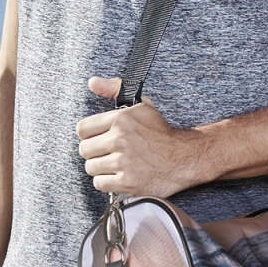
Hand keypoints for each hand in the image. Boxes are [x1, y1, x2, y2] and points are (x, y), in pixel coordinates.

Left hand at [76, 76, 202, 197]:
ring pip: (91, 168)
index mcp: (120, 119)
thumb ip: (114, 89)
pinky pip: (100, 184)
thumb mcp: (142, 105)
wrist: (185, 158)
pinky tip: (119, 176)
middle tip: (108, 153)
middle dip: (94, 152)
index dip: (89, 135)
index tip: (99, 139)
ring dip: (101, 168)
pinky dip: (107, 182)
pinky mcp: (128, 183)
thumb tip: (92, 82)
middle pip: (84, 150)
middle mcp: (120, 140)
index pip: (82, 129)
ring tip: (115, 165)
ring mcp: (124, 163)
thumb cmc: (162, 133)